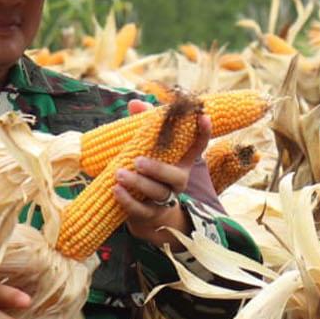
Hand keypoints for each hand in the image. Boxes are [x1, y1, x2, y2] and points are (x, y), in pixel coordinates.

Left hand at [115, 99, 208, 246]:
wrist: (145, 213)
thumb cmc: (146, 172)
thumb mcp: (146, 148)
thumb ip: (142, 125)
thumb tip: (134, 103)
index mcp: (180, 163)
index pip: (197, 147)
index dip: (203, 133)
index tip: (203, 116)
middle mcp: (177, 182)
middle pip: (175, 176)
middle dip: (158, 169)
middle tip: (138, 161)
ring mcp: (165, 200)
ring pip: (157, 193)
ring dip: (138, 184)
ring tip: (119, 174)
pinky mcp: (150, 215)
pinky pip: (141, 209)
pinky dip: (128, 200)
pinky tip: (116, 190)